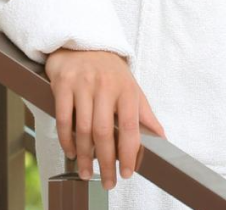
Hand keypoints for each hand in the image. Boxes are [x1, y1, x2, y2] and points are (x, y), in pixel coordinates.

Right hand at [45, 48, 164, 190]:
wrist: (84, 43)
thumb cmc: (110, 72)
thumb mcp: (131, 89)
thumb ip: (144, 115)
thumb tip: (162, 139)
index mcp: (127, 89)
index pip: (131, 125)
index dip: (130, 152)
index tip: (127, 173)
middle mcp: (106, 86)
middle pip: (105, 131)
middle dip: (106, 162)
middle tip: (107, 182)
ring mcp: (84, 85)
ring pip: (83, 129)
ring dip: (84, 156)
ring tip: (87, 173)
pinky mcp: (63, 84)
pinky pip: (63, 119)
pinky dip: (66, 140)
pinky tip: (71, 152)